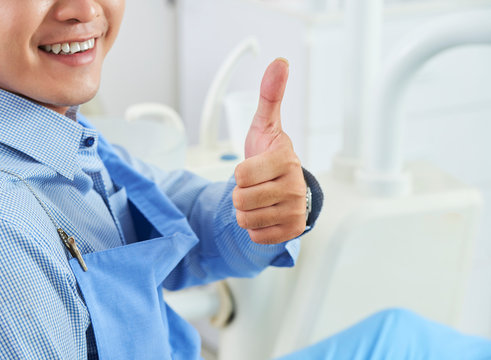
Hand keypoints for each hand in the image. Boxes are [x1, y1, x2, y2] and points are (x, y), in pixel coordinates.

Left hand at [232, 58, 306, 244]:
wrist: (285, 185)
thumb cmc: (269, 155)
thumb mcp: (265, 126)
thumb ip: (269, 96)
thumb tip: (279, 62)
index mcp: (286, 159)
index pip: (242, 175)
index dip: (240, 174)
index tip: (252, 170)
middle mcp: (295, 186)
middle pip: (241, 200)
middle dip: (241, 193)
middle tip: (254, 186)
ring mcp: (296, 211)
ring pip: (246, 220)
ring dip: (246, 211)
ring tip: (259, 199)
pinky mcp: (293, 231)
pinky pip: (256, 236)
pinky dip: (255, 227)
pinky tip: (265, 214)